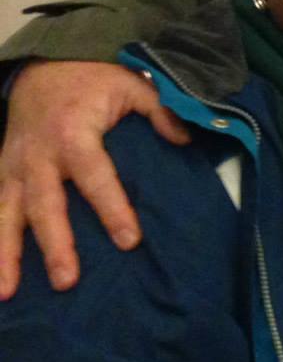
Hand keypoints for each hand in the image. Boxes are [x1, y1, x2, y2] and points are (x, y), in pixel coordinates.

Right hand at [0, 61, 185, 297]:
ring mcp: (13, 167)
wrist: (41, 68)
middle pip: (45, 205)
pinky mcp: (1, 175)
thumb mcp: (132, 83)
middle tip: (67, 281)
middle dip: (55, 244)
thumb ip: (160, 109)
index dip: (111, 208)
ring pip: (6, 215)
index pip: (95, 176)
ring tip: (8, 293)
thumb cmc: (93, 80)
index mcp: (72, 133)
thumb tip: (184, 140)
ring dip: (5, 255)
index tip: (129, 240)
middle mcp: (38, 155)